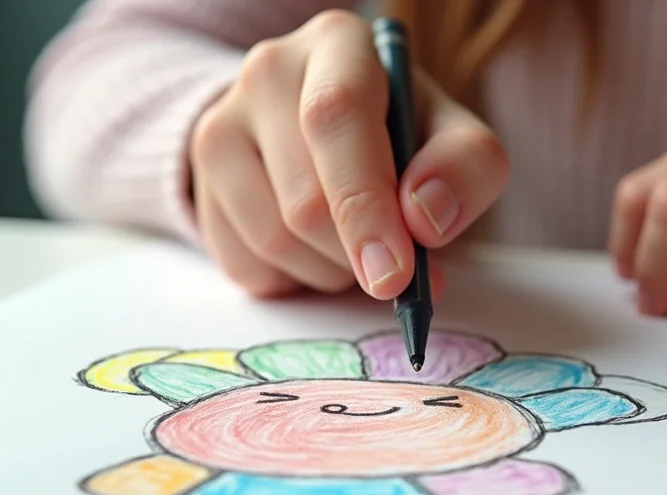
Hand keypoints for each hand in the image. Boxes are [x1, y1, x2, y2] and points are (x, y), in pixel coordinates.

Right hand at [189, 9, 508, 298]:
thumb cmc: (396, 132)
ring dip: (328, 272)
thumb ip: (465, 168)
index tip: (394, 272)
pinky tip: (312, 250)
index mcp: (337, 43)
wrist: (323, 134)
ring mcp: (221, 128)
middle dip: (357, 254)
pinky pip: (246, 265)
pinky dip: (292, 280)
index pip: (336, 117)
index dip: (365, 204)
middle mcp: (268, 72)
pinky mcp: (201, 184)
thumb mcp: (450, 135)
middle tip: (390, 266)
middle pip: (306, 199)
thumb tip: (425, 218)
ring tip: (352, 247)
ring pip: (274, 239)